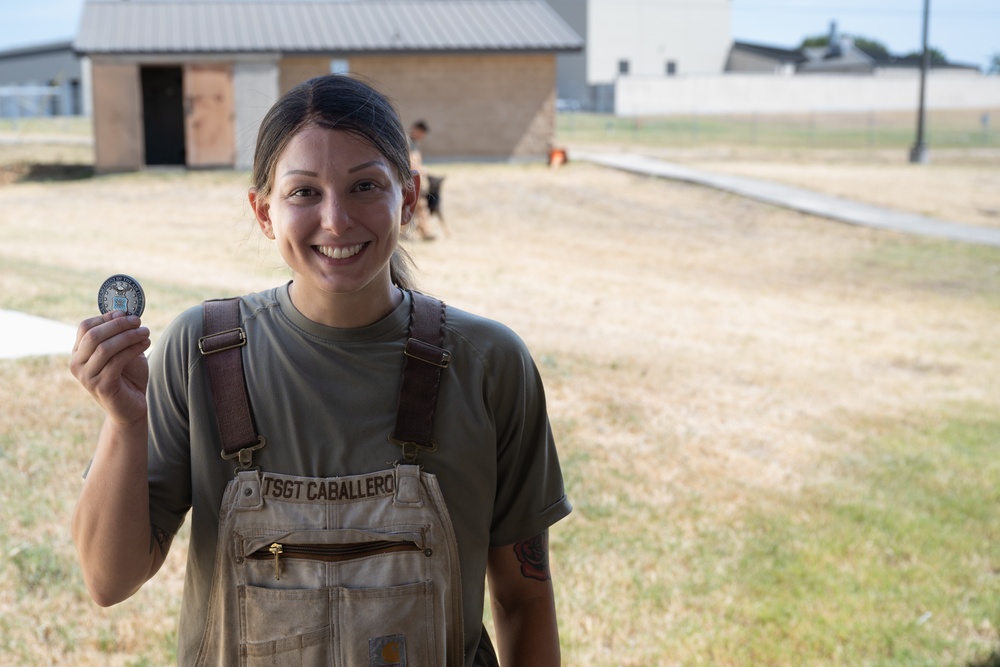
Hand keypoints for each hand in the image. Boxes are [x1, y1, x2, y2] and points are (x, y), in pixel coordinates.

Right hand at [70, 310, 150, 424]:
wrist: (132, 407)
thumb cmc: (128, 377)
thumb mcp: (123, 351)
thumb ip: (120, 335)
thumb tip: (124, 312)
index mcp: (78, 353)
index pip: (85, 327)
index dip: (106, 317)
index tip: (126, 313)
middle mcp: (77, 364)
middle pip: (94, 335)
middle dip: (118, 324)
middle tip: (138, 321)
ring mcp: (87, 377)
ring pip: (105, 347)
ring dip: (129, 336)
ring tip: (145, 332)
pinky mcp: (102, 386)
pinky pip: (117, 361)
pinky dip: (133, 348)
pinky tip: (146, 343)